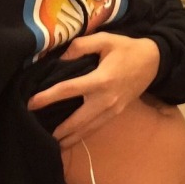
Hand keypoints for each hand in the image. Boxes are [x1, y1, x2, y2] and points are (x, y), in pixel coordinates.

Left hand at [27, 32, 159, 147]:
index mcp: (101, 79)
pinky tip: (70, 138)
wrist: (153, 61)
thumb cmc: (127, 49)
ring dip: (69, 138)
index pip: (68, 90)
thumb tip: (60, 58)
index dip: (48, 97)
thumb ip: (81, 45)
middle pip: (76, 120)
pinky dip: (82, 135)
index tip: (30, 103)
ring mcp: (112, 110)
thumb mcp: (105, 39)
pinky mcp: (116, 113)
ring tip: (51, 144)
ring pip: (87, 129)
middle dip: (58, 130)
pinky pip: (96, 128)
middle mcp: (106, 99)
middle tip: (37, 135)